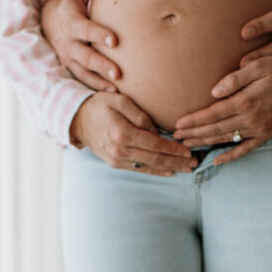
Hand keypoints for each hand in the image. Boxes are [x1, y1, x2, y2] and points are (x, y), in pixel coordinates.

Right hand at [41, 0, 120, 90]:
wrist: (51, 23)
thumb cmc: (71, 6)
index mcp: (72, 23)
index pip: (86, 30)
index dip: (99, 35)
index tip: (115, 41)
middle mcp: (69, 43)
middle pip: (86, 56)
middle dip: (101, 65)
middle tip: (119, 73)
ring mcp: (69, 58)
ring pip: (84, 72)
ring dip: (100, 81)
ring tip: (117, 88)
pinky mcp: (71, 68)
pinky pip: (84, 80)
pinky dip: (97, 87)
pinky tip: (113, 93)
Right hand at [71, 92, 196, 174]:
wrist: (77, 120)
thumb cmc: (99, 105)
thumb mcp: (119, 100)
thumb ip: (140, 115)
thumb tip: (156, 131)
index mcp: (122, 133)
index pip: (155, 144)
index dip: (174, 149)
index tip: (189, 150)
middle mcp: (120, 150)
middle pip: (155, 158)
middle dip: (177, 161)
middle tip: (194, 162)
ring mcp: (117, 159)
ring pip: (149, 166)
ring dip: (170, 168)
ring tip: (187, 169)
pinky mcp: (115, 163)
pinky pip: (139, 169)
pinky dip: (156, 171)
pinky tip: (169, 172)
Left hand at [173, 56, 271, 163]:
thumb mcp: (259, 65)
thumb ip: (235, 79)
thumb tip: (214, 92)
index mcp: (245, 101)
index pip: (212, 114)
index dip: (194, 121)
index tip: (178, 124)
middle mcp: (249, 119)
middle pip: (215, 129)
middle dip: (194, 133)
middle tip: (175, 137)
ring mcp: (257, 130)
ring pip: (225, 139)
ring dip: (205, 143)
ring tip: (188, 145)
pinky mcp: (265, 135)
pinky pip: (244, 149)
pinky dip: (230, 156)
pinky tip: (216, 160)